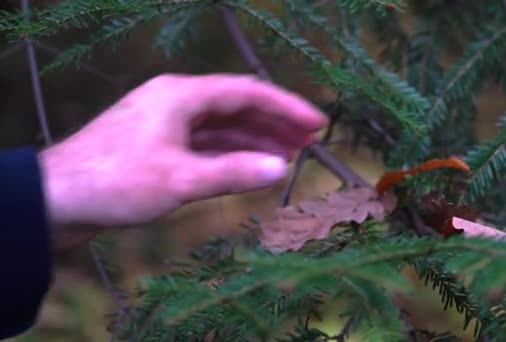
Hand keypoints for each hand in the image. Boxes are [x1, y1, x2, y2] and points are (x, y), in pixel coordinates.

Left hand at [39, 73, 325, 248]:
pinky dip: (229, 154)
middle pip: (236, 106)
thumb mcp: (181, 179)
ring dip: (254, 139)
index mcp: (181, 95)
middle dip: (274, 123)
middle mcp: (176, 101)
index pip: (247, 92)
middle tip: (309, 141)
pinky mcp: (157, 144)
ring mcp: (165, 122)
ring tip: (288, 155)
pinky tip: (248, 166)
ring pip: (221, 126)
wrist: (55, 199)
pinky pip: (204, 143)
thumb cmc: (116, 183)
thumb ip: (234, 173)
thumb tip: (281, 169)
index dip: (286, 107)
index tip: (317, 123)